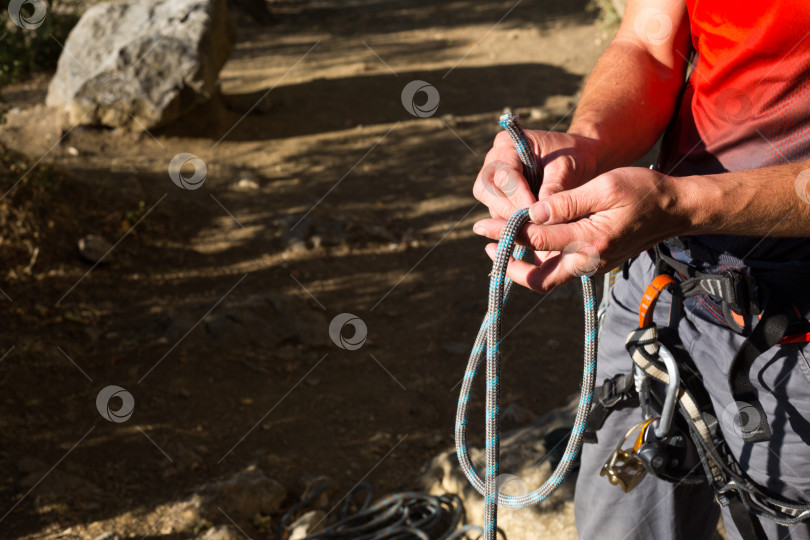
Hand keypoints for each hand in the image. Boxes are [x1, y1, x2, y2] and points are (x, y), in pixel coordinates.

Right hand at [472, 129, 599, 220]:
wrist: (580, 157)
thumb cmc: (574, 156)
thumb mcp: (567, 167)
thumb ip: (553, 188)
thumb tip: (539, 215)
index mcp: (508, 144)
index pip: (503, 175)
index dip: (517, 196)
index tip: (535, 212)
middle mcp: (494, 159)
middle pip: (485, 190)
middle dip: (507, 209)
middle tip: (531, 223)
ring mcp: (494, 178)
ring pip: (490, 204)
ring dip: (509, 218)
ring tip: (535, 225)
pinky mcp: (500, 196)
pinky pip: (498, 213)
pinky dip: (513, 222)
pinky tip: (532, 227)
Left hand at [472, 167, 692, 292]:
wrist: (674, 210)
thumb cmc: (642, 191)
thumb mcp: (605, 186)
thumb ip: (568, 201)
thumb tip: (533, 212)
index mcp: (591, 241)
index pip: (537, 240)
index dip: (507, 232)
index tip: (484, 225)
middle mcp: (590, 261)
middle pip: (540, 278)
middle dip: (509, 264)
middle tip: (485, 247)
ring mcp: (593, 267)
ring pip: (549, 278)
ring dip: (523, 266)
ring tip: (498, 247)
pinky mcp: (595, 265)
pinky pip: (560, 270)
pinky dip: (540, 262)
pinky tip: (527, 244)